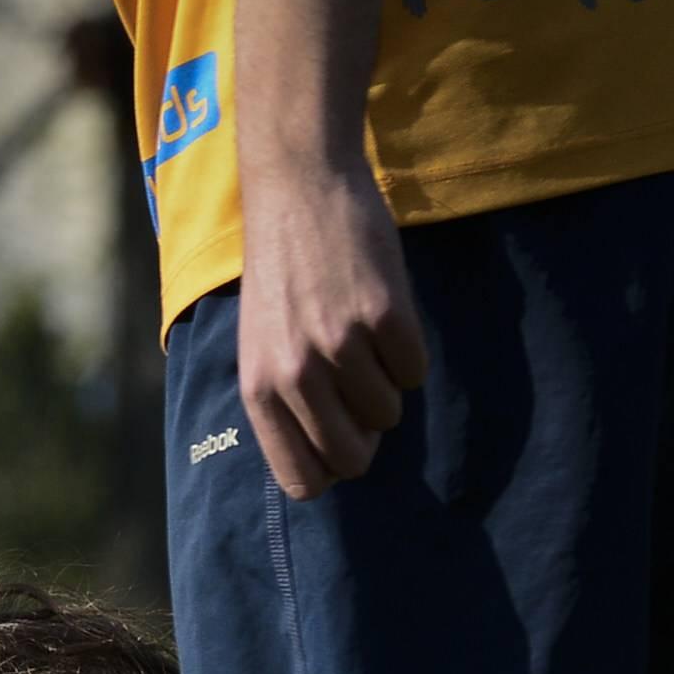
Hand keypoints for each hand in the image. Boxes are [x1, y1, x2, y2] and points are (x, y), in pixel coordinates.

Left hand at [235, 159, 425, 500]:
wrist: (300, 195)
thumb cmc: (282, 277)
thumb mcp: (261, 347)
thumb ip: (283, 403)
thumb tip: (324, 462)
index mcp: (259, 390)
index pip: (302, 479)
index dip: (329, 471)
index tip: (341, 447)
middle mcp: (295, 375)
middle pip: (351, 458)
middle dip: (366, 438)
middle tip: (362, 396)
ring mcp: (339, 346)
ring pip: (387, 414)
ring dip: (387, 389)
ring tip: (366, 344)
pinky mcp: (384, 315)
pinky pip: (415, 372)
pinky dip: (410, 356)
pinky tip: (388, 321)